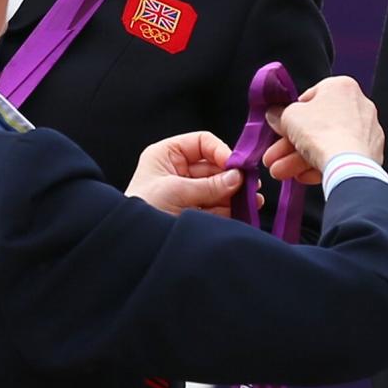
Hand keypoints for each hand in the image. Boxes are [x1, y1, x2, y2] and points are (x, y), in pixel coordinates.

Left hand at [126, 131, 252, 217]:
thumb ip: (209, 185)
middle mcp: (178, 170)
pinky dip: (231, 209)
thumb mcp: (175, 191)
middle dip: (232, 176)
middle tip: (251, 185)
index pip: (201, 143)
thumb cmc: (143, 208)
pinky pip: (216, 207)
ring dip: (235, 193)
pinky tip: (245, 210)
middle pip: (213, 166)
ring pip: (217, 188)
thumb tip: (237, 177)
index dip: (220, 151)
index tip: (236, 166)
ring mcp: (186, 192)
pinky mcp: (193, 213)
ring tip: (253, 200)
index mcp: (166, 155)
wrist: (134, 244)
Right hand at [264, 76, 383, 184]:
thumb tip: (275, 115)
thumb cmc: (321, 132)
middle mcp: (359, 105)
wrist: (348, 166)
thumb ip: (279, 114)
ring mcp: (368, 132)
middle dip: (292, 143)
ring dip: (302, 157)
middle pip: (318, 125)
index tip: (281, 129)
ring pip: (327, 143)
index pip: (310, 99)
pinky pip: (341, 157)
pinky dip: (322, 164)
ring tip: (283, 172)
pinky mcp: (372, 154)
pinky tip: (305, 177)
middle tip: (276, 156)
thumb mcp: (288, 117)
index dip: (291, 116)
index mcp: (341, 86)